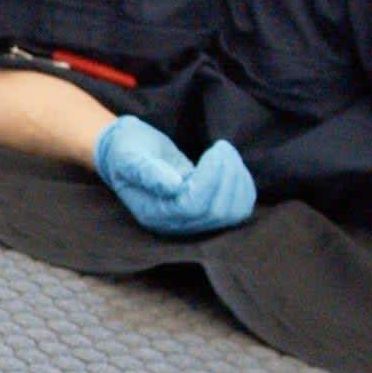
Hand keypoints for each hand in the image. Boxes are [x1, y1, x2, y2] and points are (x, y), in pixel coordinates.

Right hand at [92, 116, 256, 234]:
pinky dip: (244, 187)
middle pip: (215, 211)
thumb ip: (146, 170)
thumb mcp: (129, 155)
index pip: (192, 206)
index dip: (211, 179)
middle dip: (227, 176)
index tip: (215, 149)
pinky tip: (233, 166)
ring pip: (231, 213)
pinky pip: (238, 210)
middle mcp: (174, 226)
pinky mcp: (208, 215)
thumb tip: (173, 186)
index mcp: (153, 213)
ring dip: (238, 180)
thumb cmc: (127, 151)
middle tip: (222, 146)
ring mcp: (193, 223)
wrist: (129, 154)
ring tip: (226, 152)